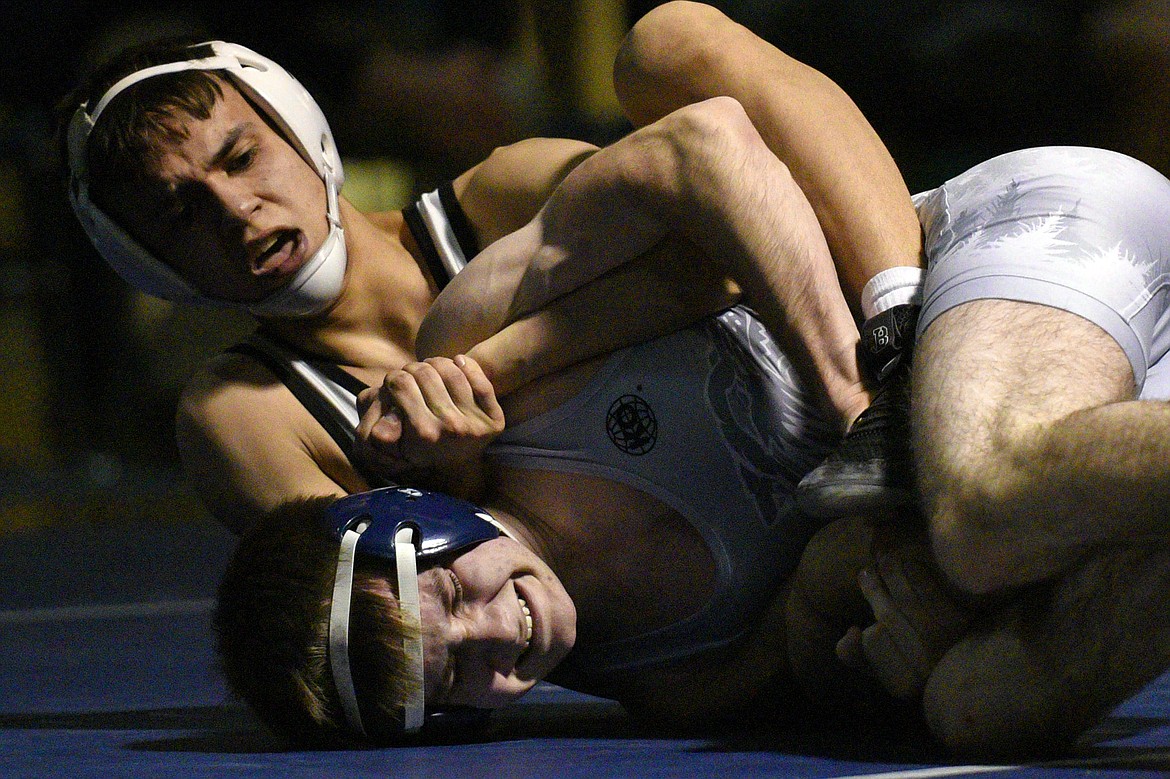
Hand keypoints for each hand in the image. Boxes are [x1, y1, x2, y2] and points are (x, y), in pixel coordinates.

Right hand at [354, 356, 504, 493]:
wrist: (455, 469)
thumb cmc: (419, 448)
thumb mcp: (393, 443)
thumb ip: (382, 431)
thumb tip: (382, 427)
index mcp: (423, 433)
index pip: (400, 383)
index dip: (394, 377)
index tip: (396, 381)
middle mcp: (450, 429)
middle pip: (425, 373)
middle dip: (414, 368)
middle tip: (413, 372)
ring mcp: (475, 425)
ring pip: (451, 371)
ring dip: (438, 362)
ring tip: (432, 367)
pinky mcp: (494, 422)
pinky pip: (481, 381)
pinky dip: (468, 366)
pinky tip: (458, 362)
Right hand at [836, 536, 971, 699]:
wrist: (967, 668)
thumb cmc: (912, 663)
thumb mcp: (877, 668)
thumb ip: (854, 654)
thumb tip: (852, 631)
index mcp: (902, 681)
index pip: (873, 641)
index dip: (865, 622)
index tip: (860, 600)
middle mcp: (924, 666)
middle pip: (889, 617)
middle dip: (875, 589)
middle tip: (867, 570)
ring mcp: (945, 644)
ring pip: (909, 602)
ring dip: (894, 575)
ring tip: (885, 558)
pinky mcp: (962, 625)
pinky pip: (934, 594)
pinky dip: (920, 576)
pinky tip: (911, 564)